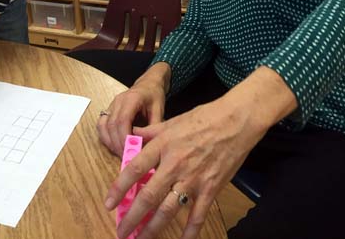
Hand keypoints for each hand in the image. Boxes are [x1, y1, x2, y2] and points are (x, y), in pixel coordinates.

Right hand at [97, 62, 169, 156]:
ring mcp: (111, 105)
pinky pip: (101, 125)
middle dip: (117, 144)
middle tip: (126, 157)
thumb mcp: (159, 110)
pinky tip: (114, 146)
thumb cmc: (154, 96)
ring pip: (103, 126)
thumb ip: (154, 127)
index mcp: (132, 99)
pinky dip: (106, 137)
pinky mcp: (108, 110)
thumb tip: (149, 147)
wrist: (148, 83)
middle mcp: (118, 101)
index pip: (122, 120)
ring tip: (121, 153)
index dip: (124, 137)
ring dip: (110, 142)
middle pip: (111, 125)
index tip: (130, 151)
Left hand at [105, 65, 296, 238]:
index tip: (109, 203)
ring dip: (154, 227)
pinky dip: (190, 231)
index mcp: (162, 146)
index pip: (134, 170)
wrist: (235, 121)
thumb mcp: (171, 122)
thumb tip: (131, 136)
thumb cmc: (203, 118)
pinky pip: (198, 214)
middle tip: (121, 231)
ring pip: (169, 209)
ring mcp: (193, 179)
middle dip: (133, 217)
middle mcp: (174, 165)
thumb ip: (149, 132)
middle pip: (148, 195)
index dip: (119, 188)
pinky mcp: (211, 188)